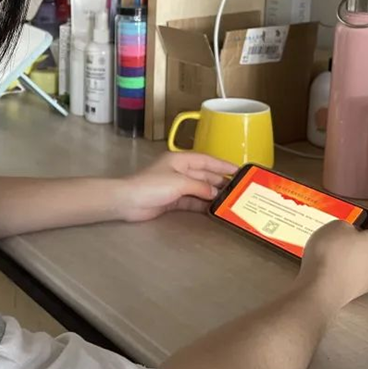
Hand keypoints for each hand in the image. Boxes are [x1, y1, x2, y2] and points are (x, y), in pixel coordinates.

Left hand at [117, 152, 238, 221]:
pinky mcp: (172, 200)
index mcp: (180, 159)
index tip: (239, 169)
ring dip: (212, 194)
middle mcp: (179, 171)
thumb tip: (215, 192)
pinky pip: (191, 201)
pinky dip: (202, 204)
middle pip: (204, 175)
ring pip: (199, 189)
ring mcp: (175, 186)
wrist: (128, 201)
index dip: (222, 165)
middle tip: (238, 189)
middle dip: (219, 181)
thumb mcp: (179, 182)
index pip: (206, 160)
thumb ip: (200, 186)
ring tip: (230, 200)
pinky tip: (214, 209)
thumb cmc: (152, 185)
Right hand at [296, 210, 367, 311]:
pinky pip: (358, 272)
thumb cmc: (332, 254)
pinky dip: (349, 266)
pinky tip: (333, 262)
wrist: (321, 289)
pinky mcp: (359, 290)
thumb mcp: (336, 226)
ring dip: (359, 253)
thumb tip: (350, 232)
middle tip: (353, 229)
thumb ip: (348, 225)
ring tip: (338, 247)